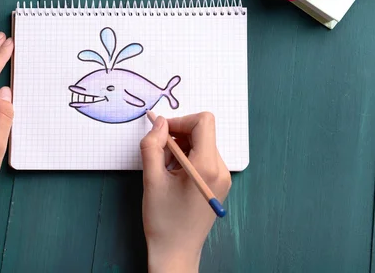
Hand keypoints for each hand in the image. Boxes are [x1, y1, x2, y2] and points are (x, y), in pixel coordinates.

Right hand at [140, 112, 231, 272]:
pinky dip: (187, 158)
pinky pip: (205, 157)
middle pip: (203, 132)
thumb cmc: (163, 220)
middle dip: (178, 136)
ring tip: (165, 169)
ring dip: (181, 148)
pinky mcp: (219, 184)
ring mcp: (223, 177)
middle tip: (159, 154)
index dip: (180, 121)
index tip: (161, 133)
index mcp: (207, 166)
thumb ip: (152, 145)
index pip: (203, 122)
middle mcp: (221, 169)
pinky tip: (174, 176)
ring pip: (202, 144)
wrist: (176, 252)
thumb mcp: (151, 179)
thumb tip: (159, 123)